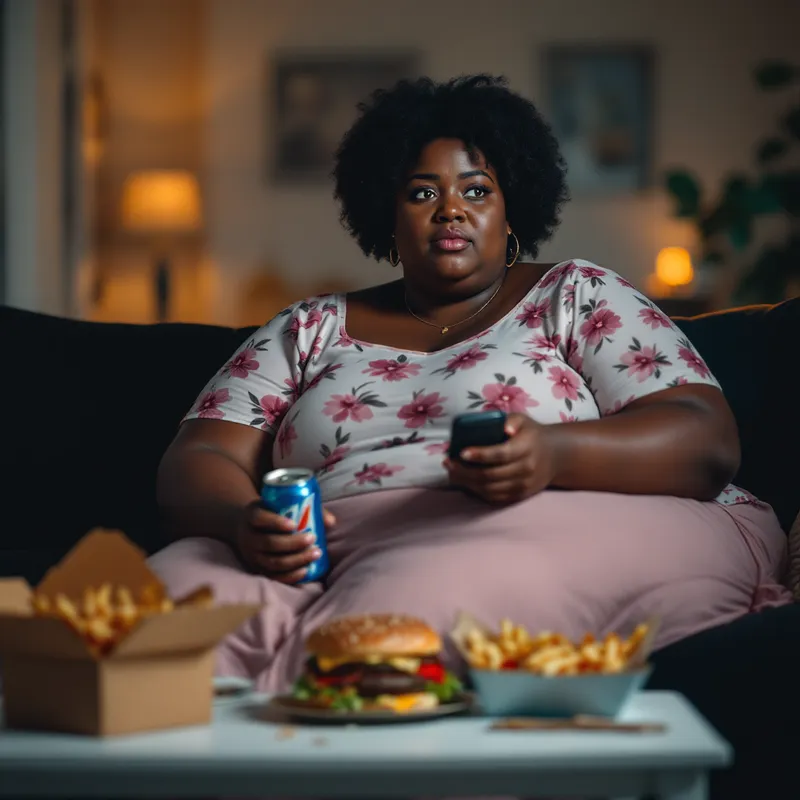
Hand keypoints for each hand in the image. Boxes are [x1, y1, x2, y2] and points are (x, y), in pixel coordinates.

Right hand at [233, 500, 336, 582]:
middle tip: (313, 539)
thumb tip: (331, 522)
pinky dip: (290, 576)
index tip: (294, 524)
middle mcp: (247, 537)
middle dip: (293, 543)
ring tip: (316, 553)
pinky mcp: (257, 570)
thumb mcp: (281, 504)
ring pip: (273, 562)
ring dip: (297, 560)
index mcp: (251, 515)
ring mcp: (252, 556)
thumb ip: (306, 508)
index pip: (259, 518)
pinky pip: (274, 577)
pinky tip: (306, 570)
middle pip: (269, 543)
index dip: (275, 522)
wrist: (248, 528)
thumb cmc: (272, 513)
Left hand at [444, 413, 558, 505]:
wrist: (556, 456)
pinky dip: (477, 492)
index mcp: (526, 448)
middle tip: (448, 464)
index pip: (501, 454)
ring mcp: (523, 485)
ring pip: (490, 489)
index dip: (480, 455)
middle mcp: (526, 469)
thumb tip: (503, 428)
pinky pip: (495, 498)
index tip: (461, 453)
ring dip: (467, 483)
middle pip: (490, 475)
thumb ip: (511, 420)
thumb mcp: (523, 420)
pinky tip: (465, 482)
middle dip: (464, 471)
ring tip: (452, 473)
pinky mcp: (520, 496)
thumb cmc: (532, 434)